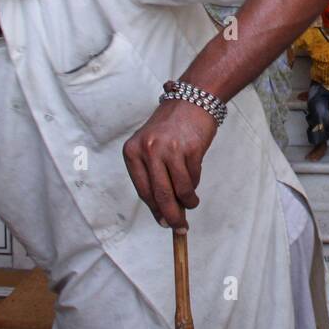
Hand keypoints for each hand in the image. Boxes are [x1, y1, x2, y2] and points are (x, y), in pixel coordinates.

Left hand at [123, 97, 217, 229]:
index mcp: (132, 151)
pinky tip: (195, 182)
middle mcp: (148, 150)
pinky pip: (193, 177)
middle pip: (160, 194)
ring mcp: (169, 148)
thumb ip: (152, 175)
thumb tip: (163, 210)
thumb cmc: (170, 128)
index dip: (155, 210)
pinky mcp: (190, 148)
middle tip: (180, 227)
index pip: (143, 190)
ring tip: (192, 203)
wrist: (192, 100)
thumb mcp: (150, 147)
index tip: (164, 223)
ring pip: (180, 189)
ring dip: (188, 201)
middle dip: (172, 215)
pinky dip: (195, 184)